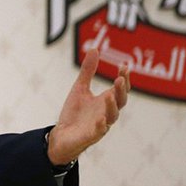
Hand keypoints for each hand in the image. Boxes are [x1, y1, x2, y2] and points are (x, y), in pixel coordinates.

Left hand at [48, 48, 130, 164]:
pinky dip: (101, 126)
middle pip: (120, 101)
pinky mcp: (91, 136)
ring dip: (112, 106)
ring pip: (112, 116)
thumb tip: (95, 49)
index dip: (124, 78)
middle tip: (120, 78)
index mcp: (106, 101)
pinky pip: (98, 131)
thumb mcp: (79, 88)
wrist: (61, 135)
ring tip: (109, 94)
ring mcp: (101, 125)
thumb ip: (88, 71)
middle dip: (121, 90)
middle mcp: (107, 112)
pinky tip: (101, 120)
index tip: (124, 65)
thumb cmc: (74, 113)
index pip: (120, 89)